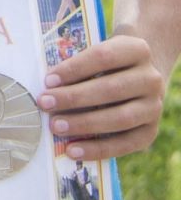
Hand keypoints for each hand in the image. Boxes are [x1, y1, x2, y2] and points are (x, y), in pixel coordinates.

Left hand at [39, 35, 167, 159]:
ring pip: (121, 118)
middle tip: (45, 103)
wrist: (140, 71)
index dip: (74, 68)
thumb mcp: (97, 50)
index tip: (48, 80)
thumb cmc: (107, 62)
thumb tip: (46, 86)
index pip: (104, 57)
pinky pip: (127, 143)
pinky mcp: (151, 130)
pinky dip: (99, 148)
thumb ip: (77, 62)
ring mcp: (155, 105)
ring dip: (84, 124)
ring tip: (56, 126)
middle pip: (111, 89)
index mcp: (137, 50)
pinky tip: (74, 149)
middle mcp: (151, 78)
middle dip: (74, 98)